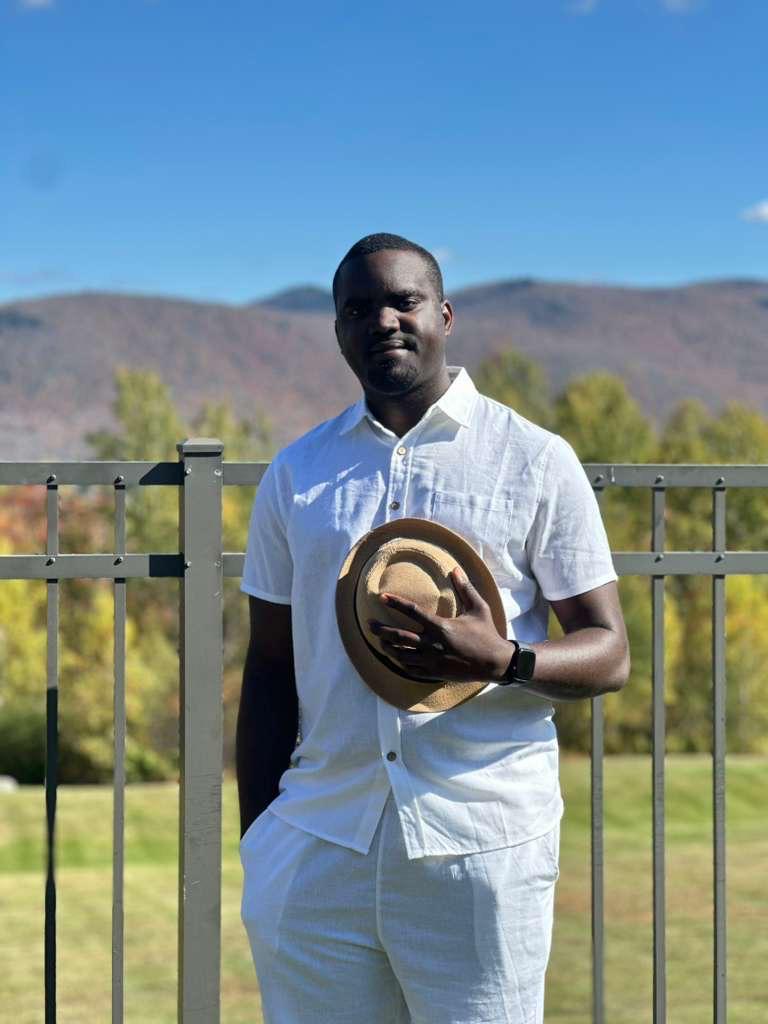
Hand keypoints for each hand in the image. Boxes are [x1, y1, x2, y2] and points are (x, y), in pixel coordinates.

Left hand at [367, 566, 511, 683]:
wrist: (495, 663)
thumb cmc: (487, 633)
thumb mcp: (478, 608)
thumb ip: (465, 588)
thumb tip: (455, 569)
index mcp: (441, 626)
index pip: (412, 611)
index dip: (395, 603)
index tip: (382, 597)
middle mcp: (433, 644)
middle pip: (399, 636)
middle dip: (382, 630)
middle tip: (369, 625)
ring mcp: (432, 661)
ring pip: (402, 655)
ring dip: (388, 647)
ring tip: (379, 641)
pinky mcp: (435, 673)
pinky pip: (411, 669)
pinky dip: (401, 663)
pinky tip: (396, 657)